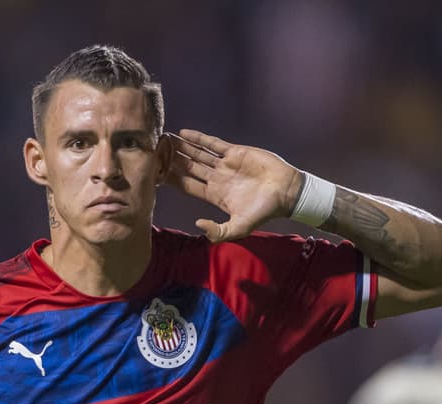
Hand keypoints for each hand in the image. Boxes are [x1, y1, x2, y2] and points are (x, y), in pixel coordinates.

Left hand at [164, 129, 302, 242]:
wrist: (286, 192)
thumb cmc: (263, 211)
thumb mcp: (239, 228)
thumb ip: (218, 231)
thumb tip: (197, 225)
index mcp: (214, 195)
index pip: (187, 186)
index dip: (172, 179)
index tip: (156, 173)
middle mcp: (216, 179)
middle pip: (189, 168)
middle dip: (172, 160)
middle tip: (155, 152)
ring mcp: (225, 165)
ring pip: (198, 154)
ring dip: (182, 147)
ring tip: (165, 139)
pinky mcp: (235, 153)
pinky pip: (213, 144)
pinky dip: (199, 138)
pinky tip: (184, 133)